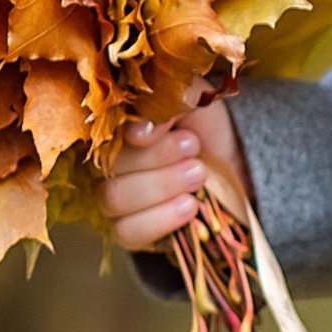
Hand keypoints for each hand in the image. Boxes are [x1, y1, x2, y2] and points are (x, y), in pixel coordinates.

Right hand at [100, 95, 247, 251]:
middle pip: (107, 166)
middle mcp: (103, 162)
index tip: (156, 129)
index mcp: (112, 126)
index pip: (100, 131)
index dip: (125, 133)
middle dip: (155, 158)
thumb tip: (142, 128)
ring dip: (160, 186)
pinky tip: (189, 206)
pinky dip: (160, 220)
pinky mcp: (128, 230)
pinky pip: (126, 232)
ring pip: (113, 198)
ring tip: (198, 174)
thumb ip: (168, 102)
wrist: (230, 163)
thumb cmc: (202, 126)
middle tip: (193, 148)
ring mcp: (112, 198)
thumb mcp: (193, 100)